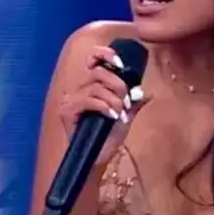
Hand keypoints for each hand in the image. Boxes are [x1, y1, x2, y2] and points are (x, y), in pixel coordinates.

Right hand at [57, 45, 147, 166]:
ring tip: (119, 113)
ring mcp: (70, 99)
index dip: (106, 54)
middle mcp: (77, 88)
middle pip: (99, 72)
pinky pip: (89, 100)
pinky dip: (104, 106)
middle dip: (118, 85)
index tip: (120, 64)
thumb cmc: (108, 138)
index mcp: (90, 85)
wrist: (97, 160)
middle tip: (126, 102)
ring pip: (95, 86)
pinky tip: (112, 116)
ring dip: (114, 99)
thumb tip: (146, 92)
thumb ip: (134, 103)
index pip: (93, 58)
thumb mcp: (126, 117)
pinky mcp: (67, 111)